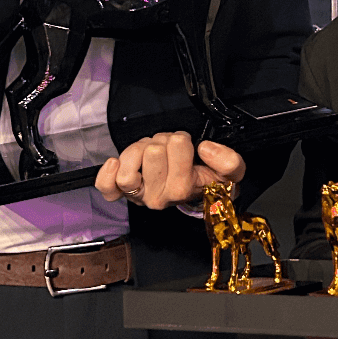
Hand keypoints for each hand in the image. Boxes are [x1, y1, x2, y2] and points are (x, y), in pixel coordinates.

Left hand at [95, 132, 245, 209]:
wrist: (191, 194)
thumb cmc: (206, 179)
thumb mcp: (230, 173)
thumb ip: (229, 162)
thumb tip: (205, 148)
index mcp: (183, 190)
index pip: (178, 146)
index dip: (182, 140)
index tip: (188, 148)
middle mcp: (159, 198)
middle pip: (152, 151)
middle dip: (162, 143)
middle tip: (169, 152)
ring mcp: (138, 196)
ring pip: (129, 163)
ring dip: (140, 150)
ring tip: (151, 153)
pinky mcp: (121, 193)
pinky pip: (107, 186)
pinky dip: (109, 172)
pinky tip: (116, 163)